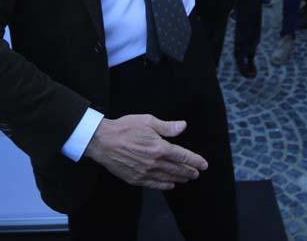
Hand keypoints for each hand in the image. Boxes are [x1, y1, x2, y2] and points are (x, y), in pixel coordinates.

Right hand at [84, 115, 207, 189]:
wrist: (102, 141)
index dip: (195, 160)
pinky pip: (154, 184)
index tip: (204, 164)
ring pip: (168, 178)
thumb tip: (183, 126)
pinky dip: (164, 185)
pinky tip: (170, 185)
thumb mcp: (147, 121)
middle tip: (197, 173)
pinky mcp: (135, 179)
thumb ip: (167, 126)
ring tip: (188, 179)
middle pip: (177, 169)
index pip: (183, 156)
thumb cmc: (125, 128)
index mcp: (159, 147)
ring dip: (180, 178)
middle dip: (190, 171)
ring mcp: (145, 172)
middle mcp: (155, 162)